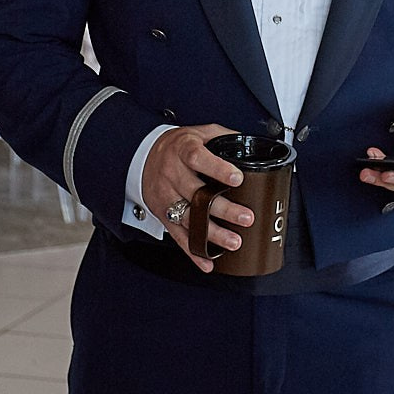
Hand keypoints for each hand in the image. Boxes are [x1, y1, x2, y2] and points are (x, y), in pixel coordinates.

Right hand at [141, 124, 248, 273]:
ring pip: (189, 219)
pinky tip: (208, 261)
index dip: (218, 169)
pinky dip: (192, 252)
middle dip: (223, 209)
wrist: (143, 156)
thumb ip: (222, 136)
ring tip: (234, 242)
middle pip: (196, 194)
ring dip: (212, 233)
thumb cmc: (176, 146)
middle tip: (245, 218)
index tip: (237, 178)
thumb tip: (250, 144)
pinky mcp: (163, 215)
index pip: (198, 158)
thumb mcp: (198, 132)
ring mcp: (166, 196)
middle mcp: (172, 174)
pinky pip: (178, 236)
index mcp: (182, 151)